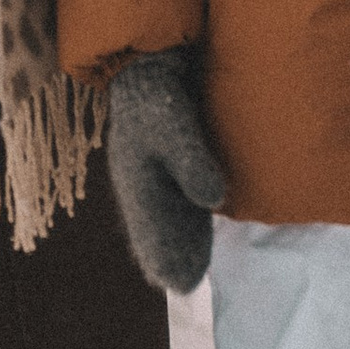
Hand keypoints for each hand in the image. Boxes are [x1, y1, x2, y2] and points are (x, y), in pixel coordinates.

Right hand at [105, 50, 228, 292]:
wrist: (147, 62)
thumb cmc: (156, 95)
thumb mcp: (173, 126)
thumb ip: (191, 162)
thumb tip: (213, 201)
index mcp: (136, 181)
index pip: (150, 230)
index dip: (163, 257)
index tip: (179, 284)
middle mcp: (140, 182)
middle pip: (154, 229)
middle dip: (168, 256)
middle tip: (187, 286)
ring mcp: (151, 171)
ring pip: (164, 216)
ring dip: (176, 240)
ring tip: (193, 269)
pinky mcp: (165, 158)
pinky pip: (173, 197)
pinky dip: (184, 217)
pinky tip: (198, 226)